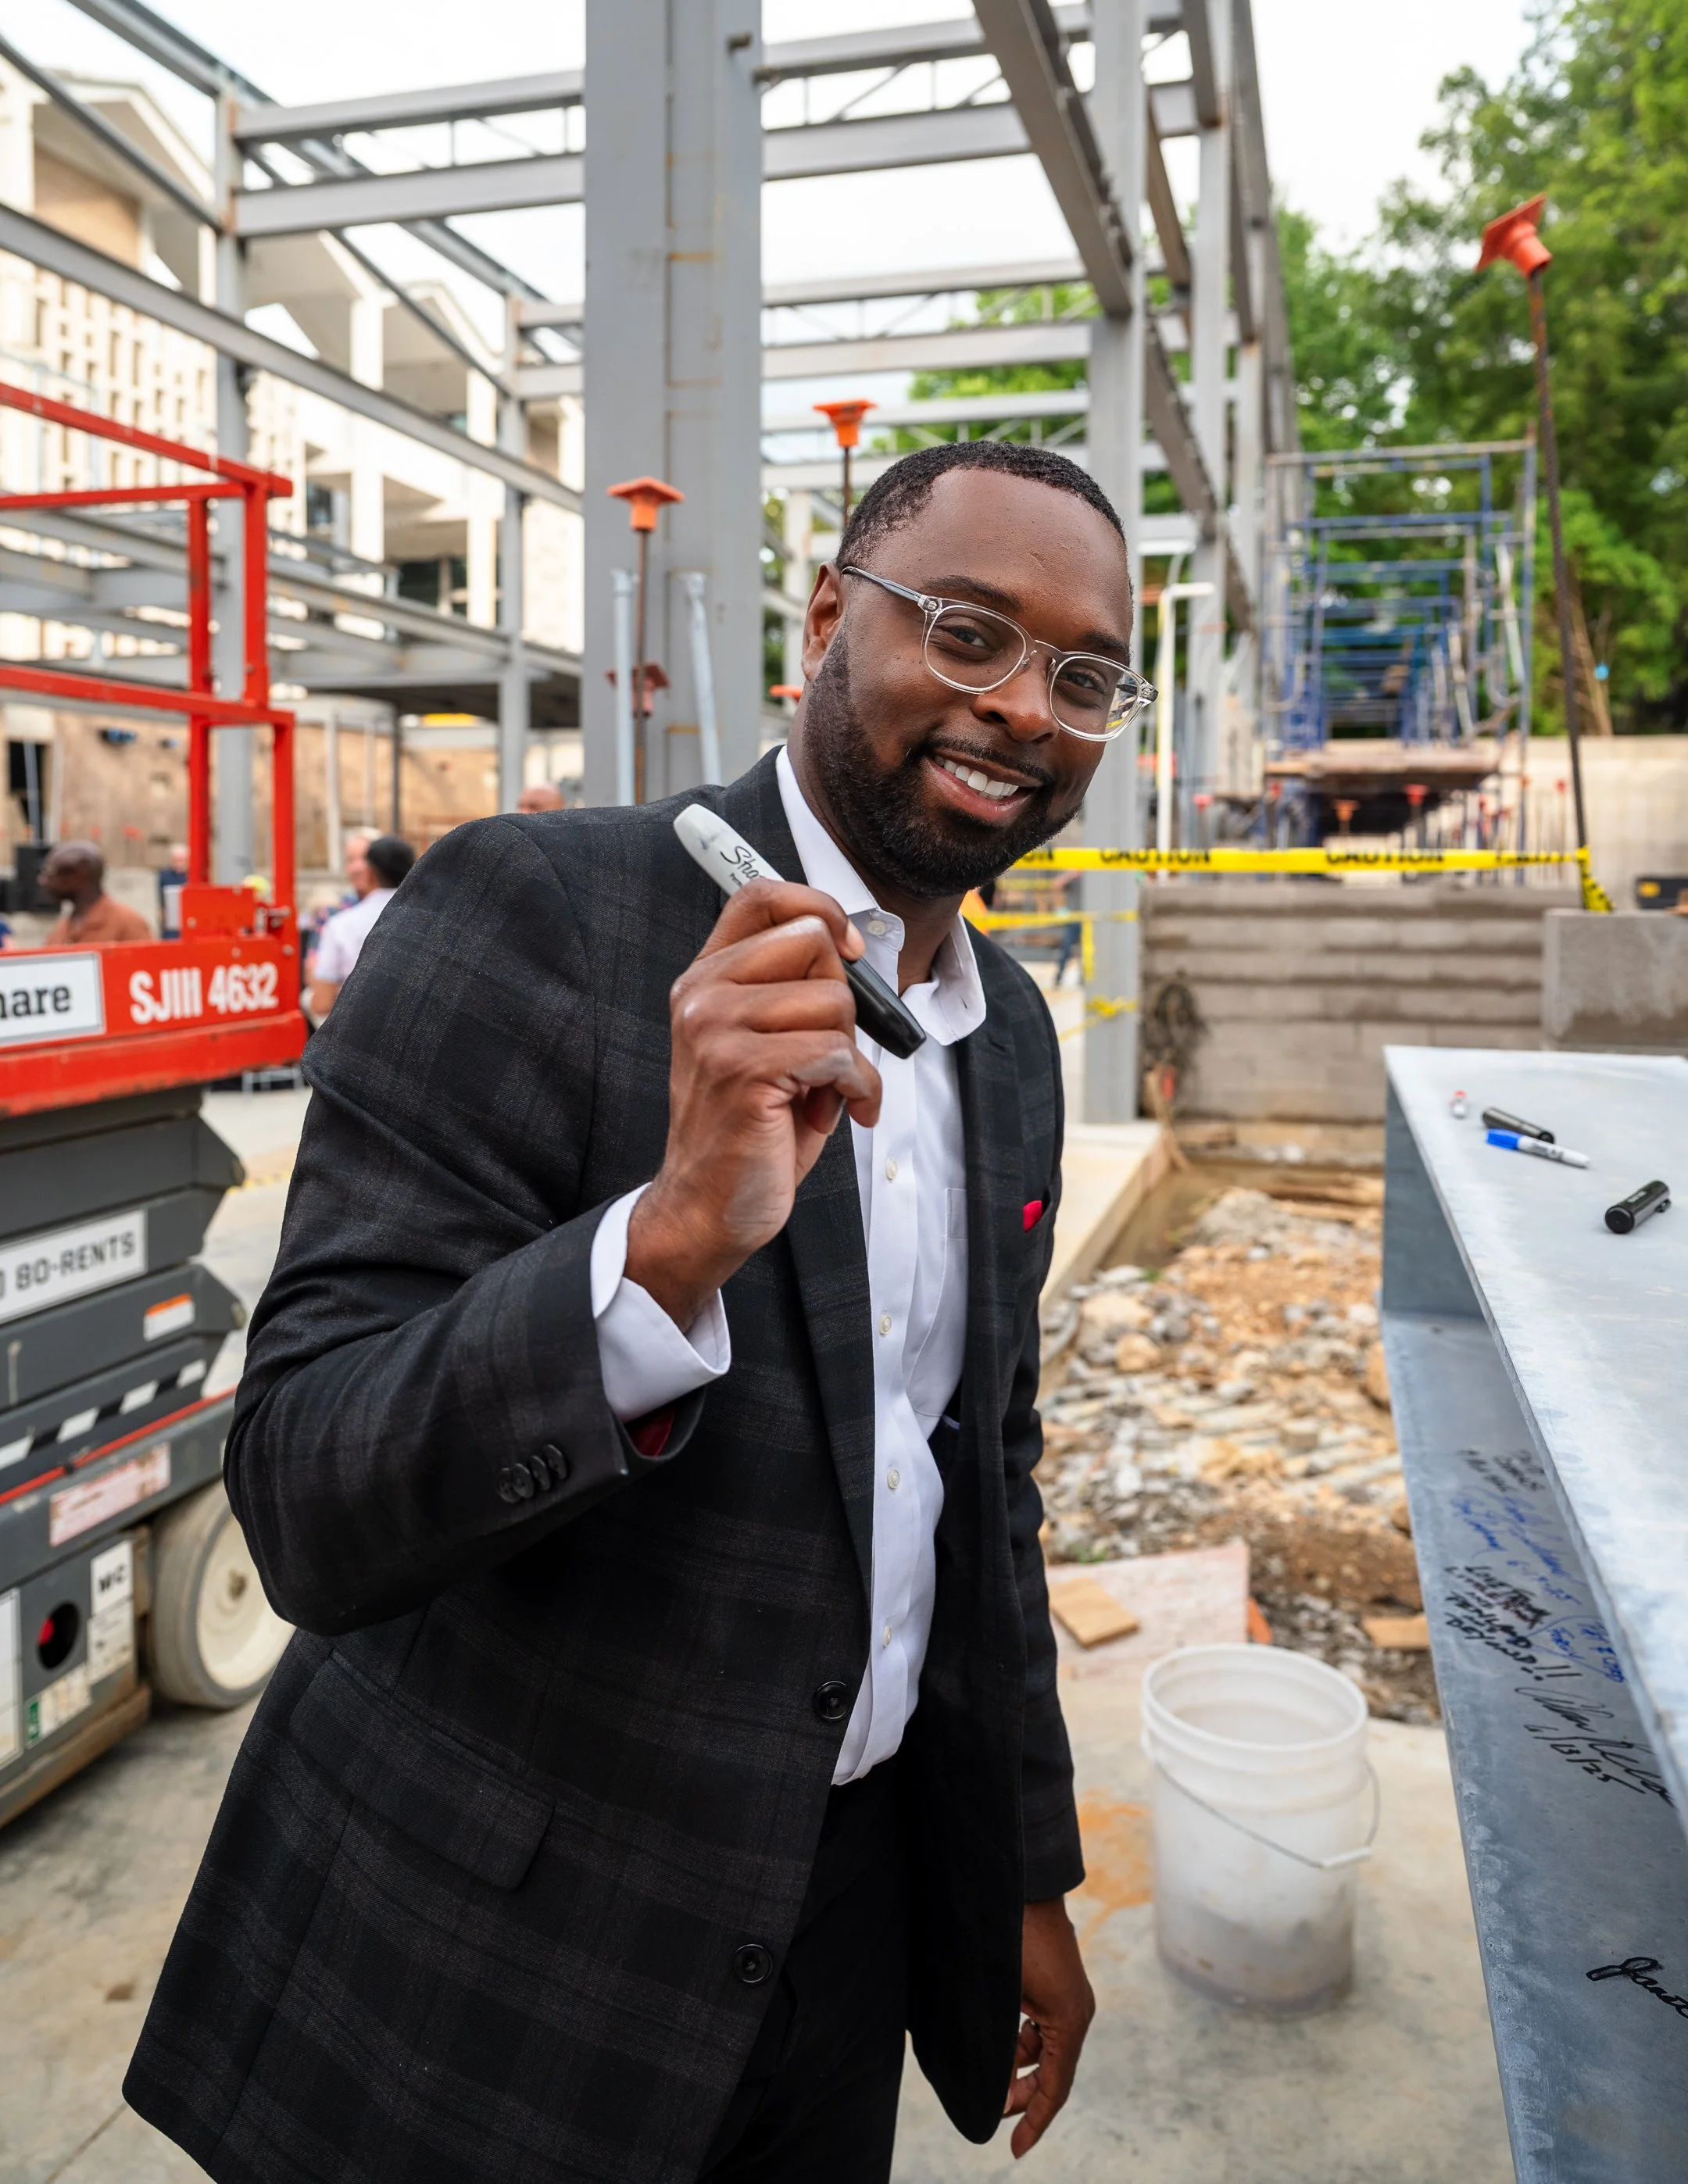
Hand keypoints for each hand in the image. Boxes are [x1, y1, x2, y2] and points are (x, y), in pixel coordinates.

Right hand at [626, 880, 881, 1328]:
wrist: (709, 1207)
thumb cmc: (751, 1130)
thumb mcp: (768, 1043)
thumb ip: (794, 990)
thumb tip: (852, 947)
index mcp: (706, 979)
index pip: (761, 897)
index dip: (817, 906)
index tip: (848, 948)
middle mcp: (702, 994)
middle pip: (813, 942)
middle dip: (844, 1000)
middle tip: (827, 1054)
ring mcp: (716, 1028)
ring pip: (835, 1002)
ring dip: (851, 1055)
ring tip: (824, 1092)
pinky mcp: (743, 1068)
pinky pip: (838, 1053)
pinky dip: (856, 1088)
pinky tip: (837, 1113)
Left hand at [1004, 1898, 1094, 2158]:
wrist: (1022, 1885)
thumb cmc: (1011, 1938)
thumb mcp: (1001, 1999)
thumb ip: (999, 2049)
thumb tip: (996, 2092)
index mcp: (1070, 2020)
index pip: (1055, 2088)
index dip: (1034, 2121)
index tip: (1014, 2149)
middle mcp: (1077, 2012)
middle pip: (1051, 2072)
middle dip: (1022, 2096)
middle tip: (993, 2114)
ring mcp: (1069, 1998)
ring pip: (1045, 2050)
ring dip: (1018, 2068)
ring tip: (989, 2079)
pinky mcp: (1058, 1986)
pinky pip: (1042, 2029)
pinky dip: (1021, 2043)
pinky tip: (998, 2046)